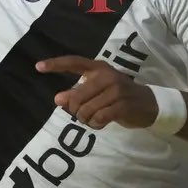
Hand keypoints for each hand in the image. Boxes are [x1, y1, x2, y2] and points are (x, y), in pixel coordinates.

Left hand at [35, 56, 157, 129]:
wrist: (150, 103)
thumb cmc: (119, 96)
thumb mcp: (98, 91)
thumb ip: (77, 93)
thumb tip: (58, 99)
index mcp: (98, 68)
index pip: (73, 62)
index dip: (55, 65)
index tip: (38, 67)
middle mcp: (106, 75)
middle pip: (76, 97)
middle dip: (76, 111)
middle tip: (84, 115)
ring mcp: (115, 90)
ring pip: (85, 110)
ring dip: (86, 120)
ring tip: (95, 119)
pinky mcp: (122, 105)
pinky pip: (98, 119)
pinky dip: (96, 125)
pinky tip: (101, 123)